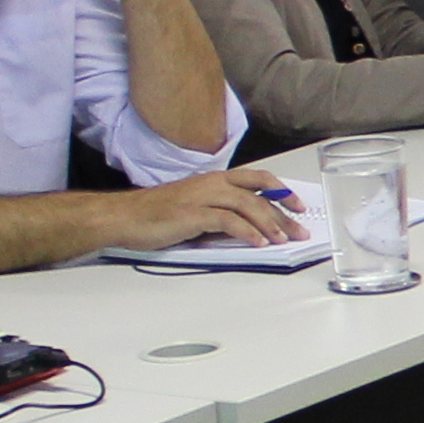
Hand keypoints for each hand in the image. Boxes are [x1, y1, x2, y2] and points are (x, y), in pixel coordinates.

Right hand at [116, 167, 296, 248]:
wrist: (124, 217)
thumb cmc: (156, 215)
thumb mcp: (196, 211)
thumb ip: (222, 216)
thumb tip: (250, 230)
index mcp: (214, 180)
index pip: (257, 179)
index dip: (281, 191)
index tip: (298, 207)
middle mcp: (211, 184)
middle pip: (258, 193)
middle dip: (283, 212)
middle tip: (299, 230)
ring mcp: (202, 197)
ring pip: (247, 204)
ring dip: (269, 223)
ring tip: (282, 239)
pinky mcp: (192, 213)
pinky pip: (227, 220)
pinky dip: (247, 232)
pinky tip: (258, 243)